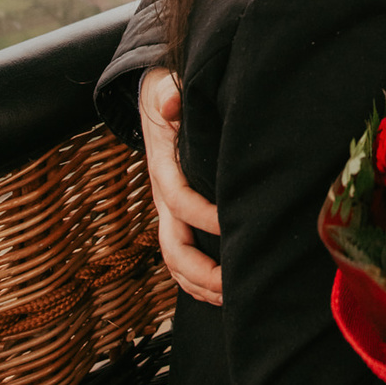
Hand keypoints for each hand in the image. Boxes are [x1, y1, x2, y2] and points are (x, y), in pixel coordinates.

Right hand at [140, 65, 222, 305]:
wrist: (152, 99)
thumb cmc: (165, 93)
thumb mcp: (162, 85)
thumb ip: (167, 93)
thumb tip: (169, 104)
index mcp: (162, 169)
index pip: (180, 200)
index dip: (205, 215)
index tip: (234, 224)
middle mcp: (162, 197)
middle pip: (172, 247)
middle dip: (200, 271)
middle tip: (233, 286)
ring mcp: (168, 211)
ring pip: (175, 260)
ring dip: (200, 284)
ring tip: (233, 299)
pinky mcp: (178, 217)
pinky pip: (183, 256)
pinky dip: (198, 280)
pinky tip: (223, 292)